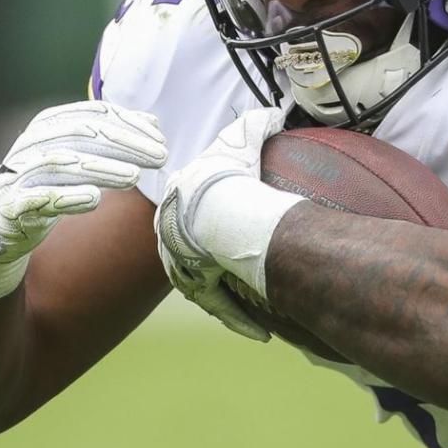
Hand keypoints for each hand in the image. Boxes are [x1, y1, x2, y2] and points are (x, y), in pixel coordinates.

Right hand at [0, 101, 166, 300]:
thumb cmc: (45, 185)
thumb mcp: (78, 156)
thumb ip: (110, 138)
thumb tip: (152, 122)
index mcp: (47, 126)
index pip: (93, 115)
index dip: (129, 124)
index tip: (161, 139)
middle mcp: (31, 145)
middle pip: (81, 135)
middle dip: (124, 144)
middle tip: (160, 157)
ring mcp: (18, 175)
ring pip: (61, 164)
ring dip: (101, 169)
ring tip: (134, 177)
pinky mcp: (10, 207)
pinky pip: (38, 200)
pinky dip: (65, 198)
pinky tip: (94, 199)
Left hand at [155, 107, 299, 340]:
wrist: (217, 210)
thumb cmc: (225, 174)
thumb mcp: (241, 141)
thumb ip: (257, 125)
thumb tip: (275, 113)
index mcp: (178, 204)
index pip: (185, 211)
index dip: (203, 215)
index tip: (218, 221)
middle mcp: (172, 238)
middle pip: (186, 250)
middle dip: (203, 257)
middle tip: (229, 263)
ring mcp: (184, 265)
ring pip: (202, 284)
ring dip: (226, 295)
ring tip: (253, 306)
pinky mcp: (198, 287)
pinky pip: (222, 306)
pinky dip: (242, 320)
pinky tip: (262, 334)